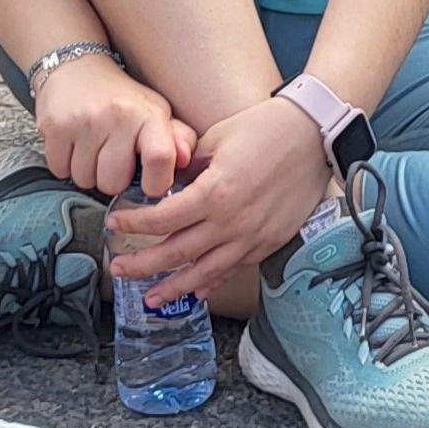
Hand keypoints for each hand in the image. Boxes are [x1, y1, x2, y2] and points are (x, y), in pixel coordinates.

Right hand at [34, 52, 192, 200]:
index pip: (160, 160)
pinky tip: (74, 145)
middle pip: (113, 183)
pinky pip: (60, 170)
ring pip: (85, 180)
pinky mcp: (54, 127)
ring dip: (88, 173)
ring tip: (92, 149)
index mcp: (147, 114)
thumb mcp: (156, 111)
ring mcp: (83, 122)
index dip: (156, 184)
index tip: (149, 184)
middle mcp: (116, 116)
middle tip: (112, 157)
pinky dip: (66, 165)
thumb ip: (178, 138)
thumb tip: (185, 160)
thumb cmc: (122, 98)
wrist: (77, 66)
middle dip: (112, 179)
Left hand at [109, 96, 332, 309]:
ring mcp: (251, 237)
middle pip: (176, 253)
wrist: (313, 135)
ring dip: (174, 288)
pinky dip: (213, 282)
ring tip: (151, 298)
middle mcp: (231, 222)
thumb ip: (191, 169)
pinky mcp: (269, 243)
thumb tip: (171, 184)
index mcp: (214, 193)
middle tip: (118, 269)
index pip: (162, 219)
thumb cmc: (264, 129)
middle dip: (142, 264)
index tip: (114, 222)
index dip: (134, 223)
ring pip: (205, 273)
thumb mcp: (216, 139)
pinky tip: (197, 291)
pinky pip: (234, 269)